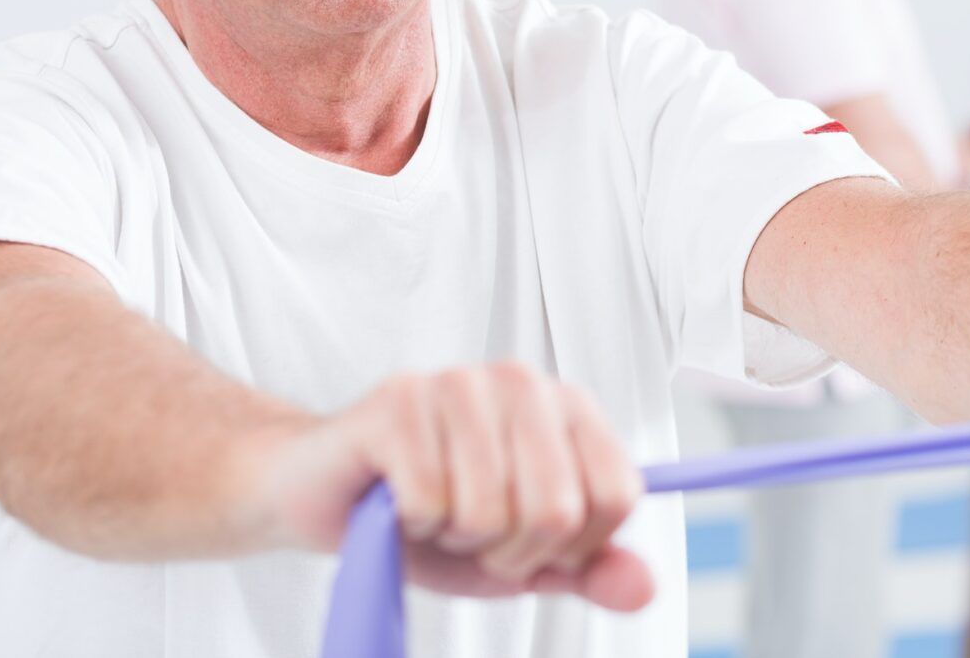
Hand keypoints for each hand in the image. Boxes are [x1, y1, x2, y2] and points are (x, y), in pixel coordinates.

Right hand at [252, 362, 652, 611]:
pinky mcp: (400, 399)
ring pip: (491, 511)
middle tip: (471, 533)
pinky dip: (408, 524)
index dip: (574, 549)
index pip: (618, 496)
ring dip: (454, 537)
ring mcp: (460, 382)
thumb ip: (587, 569)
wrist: (326, 497)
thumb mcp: (522, 558)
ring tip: (431, 510)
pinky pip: (429, 501)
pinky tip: (395, 499)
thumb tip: (644, 589)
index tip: (533, 544)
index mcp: (568, 407)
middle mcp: (523, 381)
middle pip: (557, 511)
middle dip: (509, 552)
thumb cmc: (432, 521)